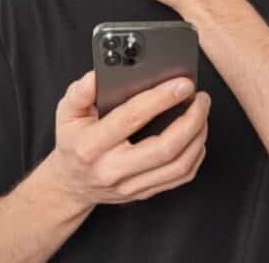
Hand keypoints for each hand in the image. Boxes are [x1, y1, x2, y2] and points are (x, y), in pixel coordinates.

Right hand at [46, 70, 210, 205]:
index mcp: (92, 145)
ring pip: (178, 165)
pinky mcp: (144, 192)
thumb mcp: (67, 111)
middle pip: (164, 148)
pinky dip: (196, 155)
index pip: (131, 118)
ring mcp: (130, 185)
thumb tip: (99, 75)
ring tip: (202, 113)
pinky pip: (181, 177)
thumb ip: (81, 91)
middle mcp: (112, 169)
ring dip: (198, 136)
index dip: (161, 99)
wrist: (71, 183)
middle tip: (200, 98)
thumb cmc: (73, 141)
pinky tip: (197, 135)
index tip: (183, 83)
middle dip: (191, 120)